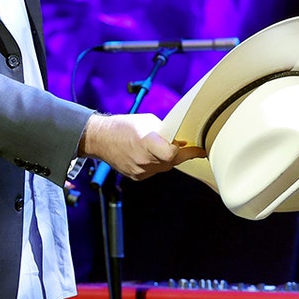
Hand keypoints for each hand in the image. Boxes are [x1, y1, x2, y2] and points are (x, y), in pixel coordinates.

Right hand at [79, 113, 206, 180]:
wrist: (100, 139)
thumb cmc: (122, 126)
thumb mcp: (147, 121)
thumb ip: (165, 131)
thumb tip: (180, 138)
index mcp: (146, 142)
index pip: (174, 154)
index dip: (188, 151)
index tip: (198, 148)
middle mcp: (144, 159)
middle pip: (173, 161)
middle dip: (180, 153)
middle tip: (185, 145)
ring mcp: (140, 171)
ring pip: (164, 167)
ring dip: (167, 158)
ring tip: (161, 147)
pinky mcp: (137, 177)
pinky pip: (154, 171)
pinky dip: (155, 163)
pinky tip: (148, 154)